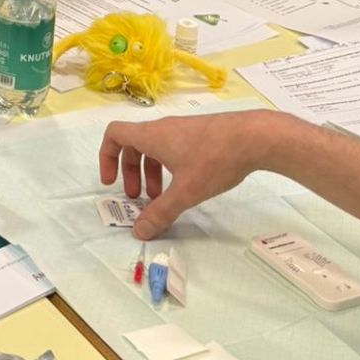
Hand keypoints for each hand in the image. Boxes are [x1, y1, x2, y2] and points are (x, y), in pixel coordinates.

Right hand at [99, 113, 265, 238]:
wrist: (252, 137)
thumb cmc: (213, 160)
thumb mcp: (185, 191)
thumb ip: (161, 212)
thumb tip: (138, 231)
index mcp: (151, 136)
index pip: (114, 134)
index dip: (106, 156)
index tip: (111, 182)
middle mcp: (162, 129)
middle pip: (134, 145)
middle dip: (131, 173)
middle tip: (138, 198)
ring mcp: (182, 130)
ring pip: (156, 149)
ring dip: (151, 173)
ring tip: (163, 198)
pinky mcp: (200, 134)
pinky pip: (173, 148)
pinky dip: (169, 168)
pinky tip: (187, 186)